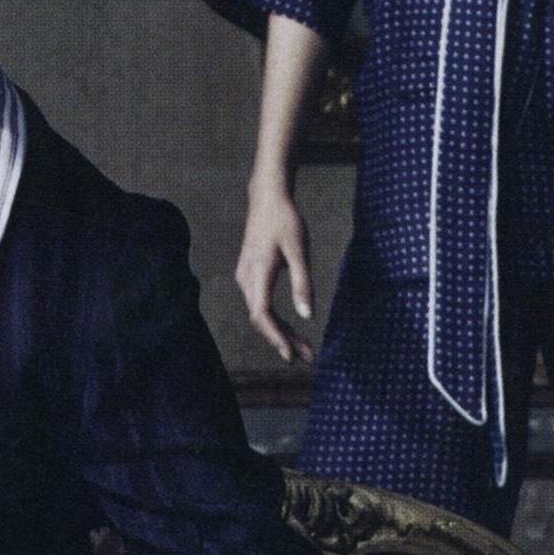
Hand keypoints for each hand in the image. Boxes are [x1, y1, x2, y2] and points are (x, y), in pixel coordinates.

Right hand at [234, 173, 314, 363]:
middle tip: (308, 356)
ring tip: (303, 347)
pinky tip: (291, 326)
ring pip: (260, 313)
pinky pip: (260, 304)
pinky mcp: (250, 276)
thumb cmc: (285, 221)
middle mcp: (246, 278)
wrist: (266, 198)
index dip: (275, 337)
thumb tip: (307, 316)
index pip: (261, 314)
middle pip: (262, 319)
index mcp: (258, 272)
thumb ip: (303, 283)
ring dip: (280, 331)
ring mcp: (245, 278)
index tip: (290, 355)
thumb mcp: (299, 250)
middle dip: (283, 339)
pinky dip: (275, 319)